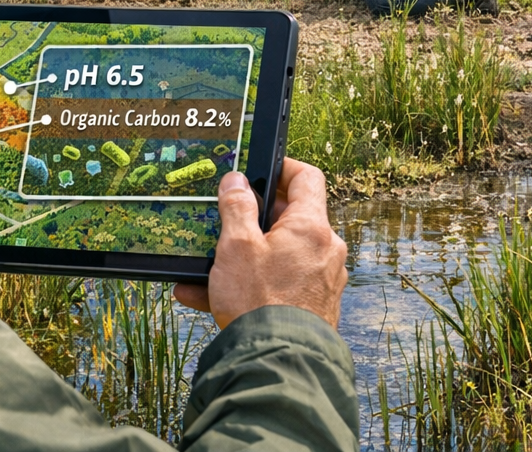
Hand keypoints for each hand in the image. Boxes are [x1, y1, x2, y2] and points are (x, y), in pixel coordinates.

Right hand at [173, 158, 346, 329]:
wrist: (278, 365)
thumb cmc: (259, 302)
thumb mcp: (236, 247)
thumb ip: (236, 208)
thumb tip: (237, 181)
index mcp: (311, 227)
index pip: (306, 178)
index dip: (283, 168)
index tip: (260, 170)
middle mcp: (325, 250)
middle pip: (292, 220)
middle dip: (255, 221)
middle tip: (227, 224)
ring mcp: (322, 281)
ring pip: (280, 257)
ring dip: (245, 259)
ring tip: (206, 271)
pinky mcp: (314, 308)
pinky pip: (280, 287)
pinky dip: (251, 287)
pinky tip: (208, 298)